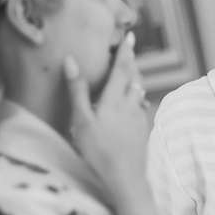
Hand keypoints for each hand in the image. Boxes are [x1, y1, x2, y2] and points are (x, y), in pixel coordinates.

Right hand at [64, 33, 149, 197]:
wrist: (125, 178)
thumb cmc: (98, 150)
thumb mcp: (81, 120)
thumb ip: (78, 90)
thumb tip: (71, 60)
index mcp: (115, 98)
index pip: (122, 68)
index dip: (125, 51)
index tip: (129, 36)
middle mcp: (131, 104)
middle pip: (134, 77)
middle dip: (131, 62)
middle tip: (129, 50)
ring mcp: (140, 118)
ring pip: (139, 92)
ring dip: (135, 80)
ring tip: (130, 74)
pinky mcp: (143, 130)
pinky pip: (142, 107)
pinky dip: (137, 98)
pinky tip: (135, 104)